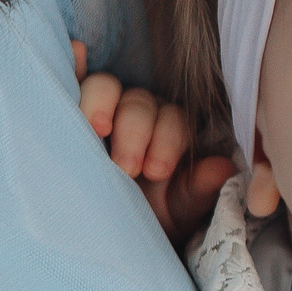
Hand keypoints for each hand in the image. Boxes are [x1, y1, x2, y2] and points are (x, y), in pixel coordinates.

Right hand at [73, 42, 236, 248]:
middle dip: (135, 131)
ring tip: (94, 130)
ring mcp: (100, 107)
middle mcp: (136, 112)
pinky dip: (72, 63)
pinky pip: (70, 77)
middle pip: (139, 101)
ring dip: (100, 103)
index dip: (167, 140)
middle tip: (125, 167)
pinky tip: (76, 53)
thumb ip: (196, 191)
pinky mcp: (67, 106)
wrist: (99, 237)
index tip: (156, 172)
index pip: (173, 119)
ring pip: (105, 86)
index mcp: (166, 131)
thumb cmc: (142, 219)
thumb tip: (224, 168)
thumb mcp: (172, 212)